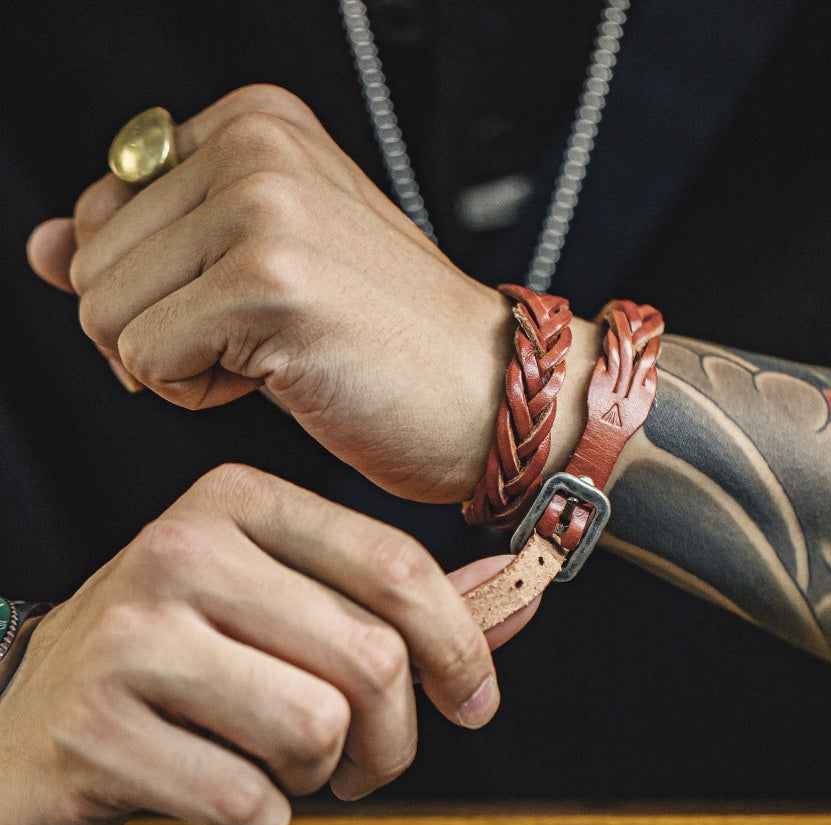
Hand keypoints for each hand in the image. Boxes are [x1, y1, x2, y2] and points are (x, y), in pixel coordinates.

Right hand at [0, 465, 533, 824]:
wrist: (34, 711)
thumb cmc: (184, 648)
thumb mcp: (285, 595)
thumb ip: (400, 598)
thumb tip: (520, 596)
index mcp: (240, 501)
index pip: (395, 565)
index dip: (460, 644)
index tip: (475, 698)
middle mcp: (182, 550)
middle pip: (370, 658)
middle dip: (395, 736)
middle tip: (370, 758)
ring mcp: (132, 637)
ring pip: (317, 731)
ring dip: (325, 775)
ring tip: (289, 764)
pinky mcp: (97, 728)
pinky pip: (248, 803)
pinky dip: (262, 818)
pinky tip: (227, 788)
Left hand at [28, 85, 598, 503]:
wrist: (487, 392)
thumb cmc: (387, 339)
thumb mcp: (260, 268)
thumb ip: (149, 244)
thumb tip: (39, 245)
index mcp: (256, 124)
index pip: (104, 212)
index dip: (165, 287)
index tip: (252, 306)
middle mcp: (256, 147)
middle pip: (89, 263)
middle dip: (161, 328)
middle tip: (265, 340)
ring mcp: (264, 209)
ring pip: (102, 312)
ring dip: (177, 362)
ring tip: (274, 356)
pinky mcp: (269, 283)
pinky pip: (144, 359)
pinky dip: (198, 393)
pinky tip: (280, 379)